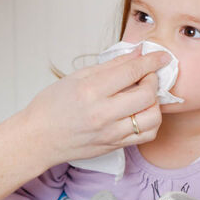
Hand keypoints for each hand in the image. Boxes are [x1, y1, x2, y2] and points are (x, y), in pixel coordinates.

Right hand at [20, 49, 167, 165]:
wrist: (37, 138)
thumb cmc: (51, 106)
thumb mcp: (76, 77)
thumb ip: (110, 66)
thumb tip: (136, 53)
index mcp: (90, 91)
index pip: (131, 72)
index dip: (151, 61)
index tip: (161, 55)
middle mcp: (102, 113)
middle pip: (146, 94)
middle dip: (154, 80)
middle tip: (148, 74)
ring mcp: (110, 133)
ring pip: (151, 117)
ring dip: (155, 102)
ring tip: (145, 95)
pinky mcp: (114, 146)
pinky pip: (146, 135)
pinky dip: (151, 122)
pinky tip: (141, 112)